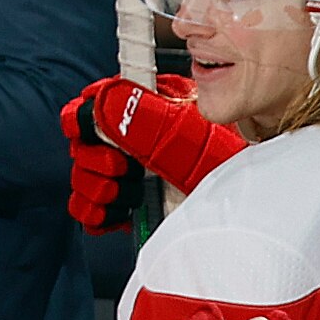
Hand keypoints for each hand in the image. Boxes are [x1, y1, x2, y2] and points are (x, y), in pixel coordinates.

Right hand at [61, 76, 247, 232]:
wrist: (240, 191)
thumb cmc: (221, 151)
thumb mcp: (186, 128)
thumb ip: (144, 115)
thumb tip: (104, 105)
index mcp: (133, 111)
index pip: (84, 110)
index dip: (84, 123)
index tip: (99, 134)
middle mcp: (123, 141)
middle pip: (80, 149)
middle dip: (98, 164)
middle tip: (126, 169)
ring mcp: (122, 174)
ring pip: (81, 181)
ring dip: (101, 190)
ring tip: (132, 192)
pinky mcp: (123, 205)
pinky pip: (87, 211)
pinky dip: (98, 215)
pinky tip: (122, 212)